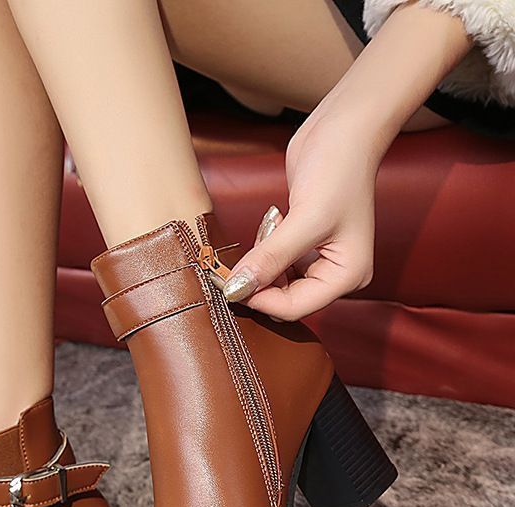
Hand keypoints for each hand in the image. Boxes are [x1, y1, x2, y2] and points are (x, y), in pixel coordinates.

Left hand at [222, 111, 379, 320]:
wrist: (343, 129)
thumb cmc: (338, 170)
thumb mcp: (303, 220)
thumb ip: (269, 259)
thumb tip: (236, 289)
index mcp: (347, 276)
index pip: (294, 308)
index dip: (259, 298)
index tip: (228, 281)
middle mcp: (335, 274)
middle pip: (283, 299)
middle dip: (259, 280)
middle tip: (243, 253)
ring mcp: (320, 260)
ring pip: (275, 282)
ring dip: (260, 262)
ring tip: (271, 226)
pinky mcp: (304, 246)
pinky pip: (274, 263)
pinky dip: (264, 249)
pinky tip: (273, 222)